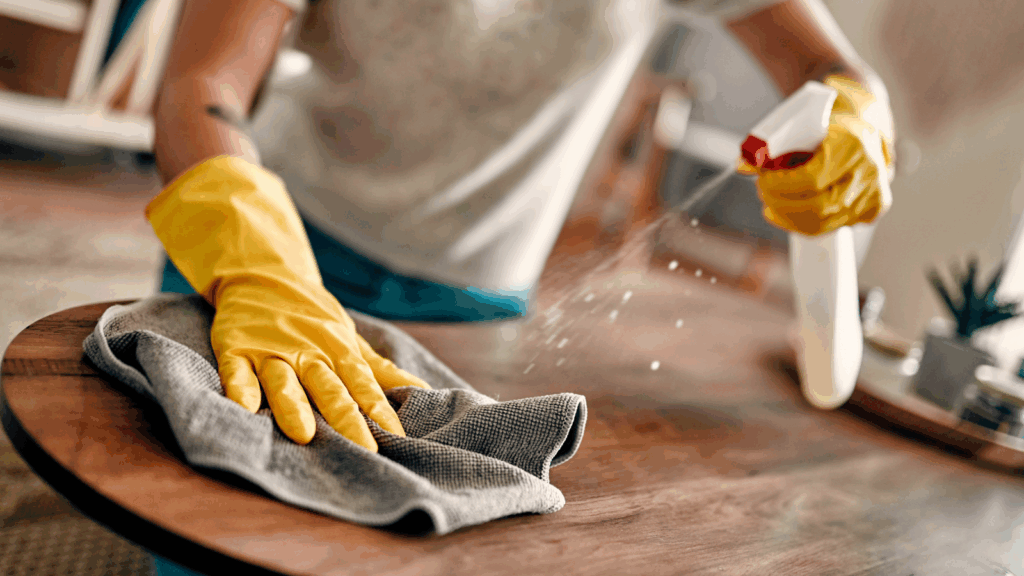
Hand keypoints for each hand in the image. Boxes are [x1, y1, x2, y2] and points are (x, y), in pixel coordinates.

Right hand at [147, 156, 429, 447]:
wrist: (263, 275)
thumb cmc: (313, 319)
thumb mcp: (349, 341)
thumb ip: (380, 371)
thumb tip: (424, 392)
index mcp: (337, 353)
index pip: (364, 385)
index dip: (380, 410)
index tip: (398, 437)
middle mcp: (307, 353)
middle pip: (329, 390)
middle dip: (346, 419)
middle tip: (363, 449)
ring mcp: (271, 351)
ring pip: (284, 381)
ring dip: (294, 407)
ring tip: (304, 434)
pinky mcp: (237, 349)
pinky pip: (238, 371)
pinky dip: (240, 388)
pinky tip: (243, 409)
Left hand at [740, 75, 895, 235]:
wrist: (867, 124)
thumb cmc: (829, 123)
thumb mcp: (801, 123)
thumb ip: (770, 145)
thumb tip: (741, 166)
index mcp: (853, 144)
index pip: (812, 179)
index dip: (781, 185)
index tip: (762, 179)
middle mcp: (869, 171)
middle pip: (818, 206)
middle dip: (781, 203)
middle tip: (762, 191)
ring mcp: (874, 194)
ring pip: (823, 223)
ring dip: (788, 216)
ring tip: (770, 202)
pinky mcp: (872, 209)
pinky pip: (831, 228)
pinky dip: (802, 224)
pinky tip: (783, 214)